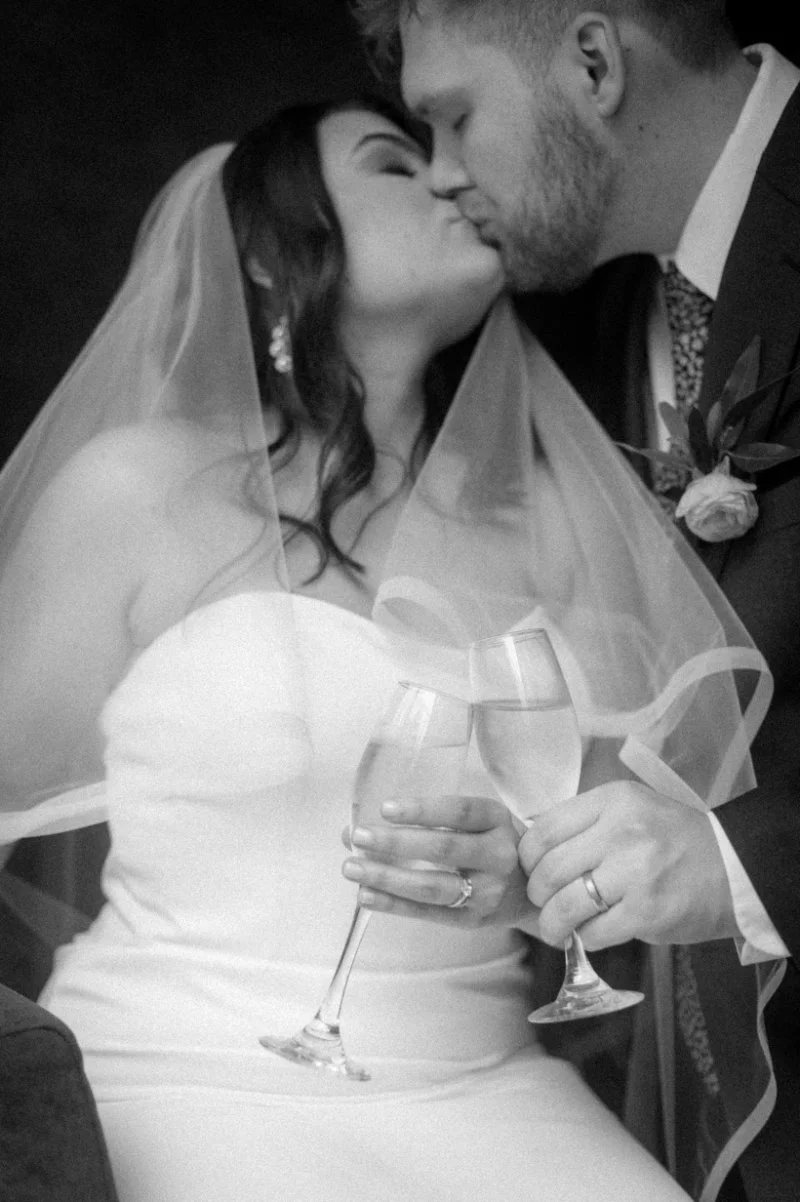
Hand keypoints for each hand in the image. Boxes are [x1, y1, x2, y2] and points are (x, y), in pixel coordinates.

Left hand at [341, 795, 536, 929]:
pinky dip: (394, 905)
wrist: (533, 890)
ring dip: (388, 877)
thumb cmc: (489, 844)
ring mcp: (488, 891)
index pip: (460, 811)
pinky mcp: (474, 920)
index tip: (385, 808)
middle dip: (396, 843)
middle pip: (444, 848)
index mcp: (496, 820)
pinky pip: (429, 914)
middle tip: (359, 836)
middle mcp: (498, 855)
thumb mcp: (475, 822)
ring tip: (352, 867)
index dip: (422, 809)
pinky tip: (367, 895)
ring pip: (433, 886)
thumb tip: (353, 829)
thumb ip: (424, 819)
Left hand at [518, 781, 737, 947]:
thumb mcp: (631, 810)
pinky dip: (584, 938)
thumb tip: (534, 849)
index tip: (531, 869)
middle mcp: (622, 832)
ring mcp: (635, 873)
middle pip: (548, 869)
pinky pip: (593, 932)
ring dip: (552, 923)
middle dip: (537, 893)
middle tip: (543, 902)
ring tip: (556, 928)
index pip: (544, 829)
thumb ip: (587, 823)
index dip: (527, 857)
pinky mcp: (647, 913)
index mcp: (613, 801)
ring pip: (565, 905)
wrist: (734, 869)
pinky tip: (589, 935)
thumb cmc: (674, 840)